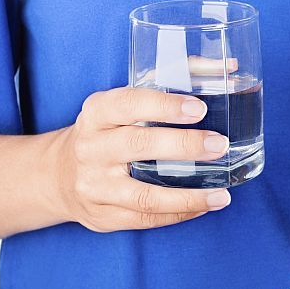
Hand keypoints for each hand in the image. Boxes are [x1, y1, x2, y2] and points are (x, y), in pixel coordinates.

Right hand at [48, 85, 231, 231]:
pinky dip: (179, 214)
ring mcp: (95, 186)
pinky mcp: (104, 216)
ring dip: (188, 197)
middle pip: (139, 146)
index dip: (164, 106)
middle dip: (184, 146)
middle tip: (220, 146)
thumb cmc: (109, 131)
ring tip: (222, 195)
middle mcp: (91, 148)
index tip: (199, 108)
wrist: (59, 175)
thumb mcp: (126, 103)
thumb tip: (229, 68)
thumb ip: (174, 80)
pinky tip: (204, 206)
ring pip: (144, 196)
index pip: (128, 104)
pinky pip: (146, 219)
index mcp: (97, 113)